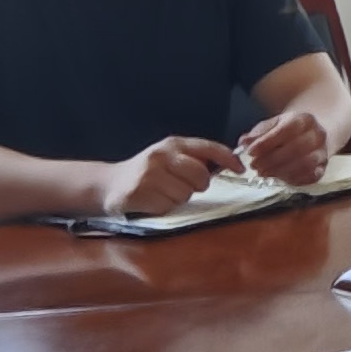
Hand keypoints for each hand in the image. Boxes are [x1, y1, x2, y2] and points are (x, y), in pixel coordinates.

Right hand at [96, 136, 236, 216]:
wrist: (109, 184)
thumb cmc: (147, 172)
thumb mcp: (169, 157)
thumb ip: (193, 158)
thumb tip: (227, 165)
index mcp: (173, 144)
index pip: (208, 147)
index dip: (228, 158)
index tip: (241, 169)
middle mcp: (161, 155)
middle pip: (200, 175)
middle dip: (198, 185)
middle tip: (183, 186)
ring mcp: (149, 174)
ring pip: (185, 193)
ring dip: (179, 198)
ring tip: (164, 193)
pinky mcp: (140, 192)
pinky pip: (168, 205)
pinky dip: (165, 207)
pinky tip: (153, 201)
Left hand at [237, 104, 335, 186]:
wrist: (313, 135)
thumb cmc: (289, 131)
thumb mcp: (274, 125)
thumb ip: (258, 133)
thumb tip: (244, 142)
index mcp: (304, 119)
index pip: (286, 130)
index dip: (267, 142)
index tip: (251, 152)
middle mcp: (317, 135)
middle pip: (295, 148)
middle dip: (271, 159)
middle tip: (255, 165)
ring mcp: (322, 152)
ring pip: (304, 164)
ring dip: (280, 170)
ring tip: (263, 172)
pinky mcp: (323, 168)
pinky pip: (308, 176)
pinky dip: (291, 178)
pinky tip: (278, 177)